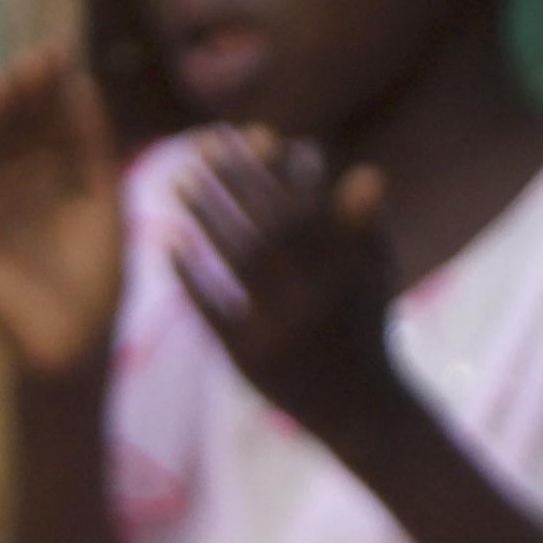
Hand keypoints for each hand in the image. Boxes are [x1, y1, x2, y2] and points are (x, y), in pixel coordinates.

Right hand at [0, 45, 126, 379]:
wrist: (81, 345)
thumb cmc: (96, 276)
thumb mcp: (104, 199)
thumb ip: (91, 146)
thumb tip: (81, 81)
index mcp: (49, 170)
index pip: (43, 118)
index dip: (48, 87)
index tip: (57, 53)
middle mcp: (14, 183)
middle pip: (12, 130)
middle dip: (20, 96)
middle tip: (30, 65)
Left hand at [167, 124, 406, 439]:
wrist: (361, 411)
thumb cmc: (362, 326)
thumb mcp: (375, 276)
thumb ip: (365, 224)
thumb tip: (362, 169)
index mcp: (350, 270)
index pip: (312, 205)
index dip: (285, 167)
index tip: (258, 132)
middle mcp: (319, 297)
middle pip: (271, 225)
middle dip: (238, 180)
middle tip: (201, 144)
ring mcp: (284, 331)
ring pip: (242, 262)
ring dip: (208, 216)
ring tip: (177, 181)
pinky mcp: (253, 362)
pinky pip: (215, 312)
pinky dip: (192, 278)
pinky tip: (168, 244)